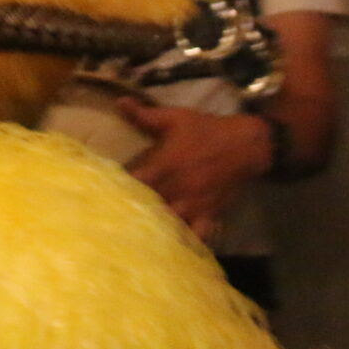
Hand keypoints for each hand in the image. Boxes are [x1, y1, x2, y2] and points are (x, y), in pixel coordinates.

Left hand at [116, 100, 271, 240]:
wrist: (247, 145)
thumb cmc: (207, 130)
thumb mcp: (176, 118)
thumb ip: (145, 115)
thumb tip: (119, 102)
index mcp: (165, 165)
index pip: (134, 183)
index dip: (116, 189)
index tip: (101, 193)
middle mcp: (178, 189)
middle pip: (147, 208)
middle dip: (131, 212)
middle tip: (114, 217)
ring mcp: (194, 205)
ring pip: (169, 224)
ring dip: (154, 228)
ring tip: (136, 233)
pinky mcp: (209, 214)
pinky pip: (196, 235)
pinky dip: (185, 241)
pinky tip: (172, 246)